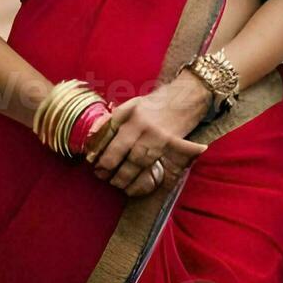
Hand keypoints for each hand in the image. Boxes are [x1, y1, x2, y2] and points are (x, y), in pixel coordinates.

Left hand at [86, 76, 212, 197]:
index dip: (102, 156)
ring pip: (139, 163)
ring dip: (126, 177)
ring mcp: (160, 137)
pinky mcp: (173, 146)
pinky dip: (144, 181)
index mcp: (133, 116)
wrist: (190, 95)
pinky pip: (157, 167)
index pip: (112, 140)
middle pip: (124, 154)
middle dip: (111, 170)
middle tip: (104, 177)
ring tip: (118, 183)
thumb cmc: (159, 101)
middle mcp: (146, 127)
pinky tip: (135, 188)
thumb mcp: (133, 104)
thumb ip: (114, 119)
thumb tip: (92, 135)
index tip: (95, 165)